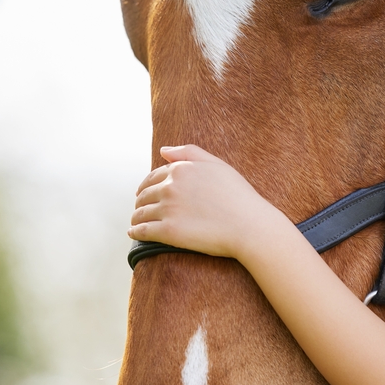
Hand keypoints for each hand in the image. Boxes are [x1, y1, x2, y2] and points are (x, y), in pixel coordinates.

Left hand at [128, 144, 279, 258]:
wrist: (249, 225)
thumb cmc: (238, 195)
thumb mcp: (217, 165)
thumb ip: (189, 152)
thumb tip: (163, 150)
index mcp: (180, 170)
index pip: (153, 177)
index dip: (146, 185)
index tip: (145, 193)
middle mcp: (170, 187)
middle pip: (144, 195)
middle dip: (140, 201)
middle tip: (141, 209)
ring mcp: (168, 210)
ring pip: (141, 213)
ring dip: (136, 217)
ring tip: (137, 222)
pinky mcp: (168, 232)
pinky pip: (142, 231)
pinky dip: (135, 232)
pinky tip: (134, 233)